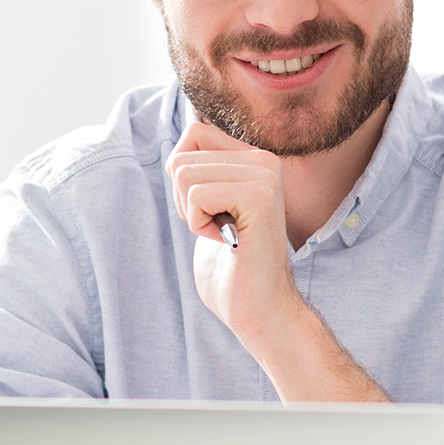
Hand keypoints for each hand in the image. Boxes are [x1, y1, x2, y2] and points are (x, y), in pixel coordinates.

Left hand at [167, 121, 306, 352]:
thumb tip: (178, 152)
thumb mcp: (211, 210)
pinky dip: (199, 225)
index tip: (209, 211)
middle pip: (182, 155)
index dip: (183, 178)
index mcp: (255, 160)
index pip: (193, 134)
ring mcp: (265, 176)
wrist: (260, 310)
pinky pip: (196, 195)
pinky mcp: (259, 197)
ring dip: (192, 214)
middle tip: (217, 228)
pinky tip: (226, 241)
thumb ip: (201, 176)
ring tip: (223, 235)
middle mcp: (265, 161)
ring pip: (184, 174)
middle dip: (184, 200)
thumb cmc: (231, 269)